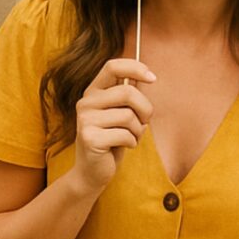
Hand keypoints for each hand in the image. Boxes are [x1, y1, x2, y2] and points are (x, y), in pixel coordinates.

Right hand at [69, 59, 154, 194]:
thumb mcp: (120, 113)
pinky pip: (125, 135)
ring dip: (138, 130)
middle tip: (145, 121)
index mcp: (93, 91)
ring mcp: (85, 120)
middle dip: (145, 108)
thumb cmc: (112, 139)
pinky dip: (132, 142)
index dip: (135, 68)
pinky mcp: (89, 138)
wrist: (92, 172)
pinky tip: (124, 146)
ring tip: (131, 137)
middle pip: (127, 92)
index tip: (153, 78)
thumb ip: (128, 95)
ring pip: (128, 116)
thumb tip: (147, 75)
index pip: (112, 66)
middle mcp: (85, 102)